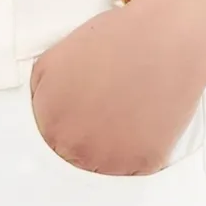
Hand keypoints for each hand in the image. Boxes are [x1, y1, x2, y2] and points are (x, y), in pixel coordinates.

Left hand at [28, 0, 205, 175]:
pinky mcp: (143, 164)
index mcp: (50, 123)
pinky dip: (139, 146)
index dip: (68, 121)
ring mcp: (110, 161)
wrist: (163, 38)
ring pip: (104, 166)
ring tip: (126, 110)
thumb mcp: (54, 58)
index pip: (49, 140)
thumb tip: (43, 113)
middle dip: (87, 134)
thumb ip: (42, 93)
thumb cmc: (112, 39)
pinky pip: (135, 166)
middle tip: (106, 107)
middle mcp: (75, 148)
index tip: (81, 107)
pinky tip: (144, 117)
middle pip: (74, 156)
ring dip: (112, 146)